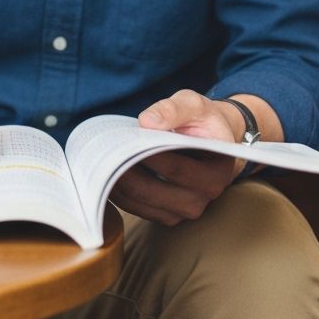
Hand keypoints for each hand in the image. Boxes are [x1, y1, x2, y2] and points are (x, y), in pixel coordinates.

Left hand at [109, 90, 243, 225]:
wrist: (212, 138)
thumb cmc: (202, 119)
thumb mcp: (193, 104)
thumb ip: (172, 109)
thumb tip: (147, 122)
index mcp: (218, 170)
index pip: (175, 167)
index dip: (145, 155)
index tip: (122, 141)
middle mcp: (206, 196)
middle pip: (154, 190)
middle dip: (124, 171)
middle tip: (103, 153)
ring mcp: (187, 209)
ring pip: (143, 202)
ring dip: (118, 185)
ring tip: (100, 162)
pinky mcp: (170, 214)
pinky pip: (139, 209)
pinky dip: (120, 194)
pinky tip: (106, 175)